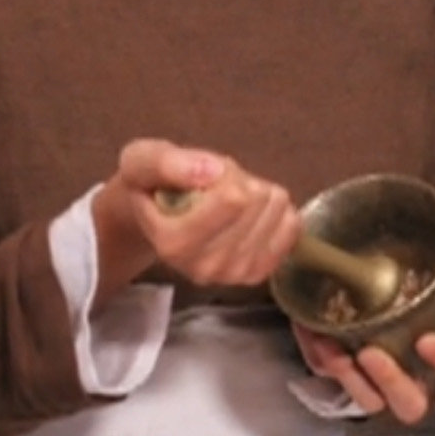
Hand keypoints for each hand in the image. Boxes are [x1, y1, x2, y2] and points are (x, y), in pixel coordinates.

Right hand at [98, 138, 300, 289]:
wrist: (154, 217)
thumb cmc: (148, 186)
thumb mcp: (142, 161)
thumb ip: (168, 164)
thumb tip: (211, 171)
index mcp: (174, 244)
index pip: (233, 198)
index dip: (224, 171)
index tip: (202, 176)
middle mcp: (204, 267)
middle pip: (256, 202)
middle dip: (240, 182)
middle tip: (214, 189)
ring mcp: (234, 274)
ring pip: (276, 212)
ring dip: (257, 195)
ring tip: (228, 202)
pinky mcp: (257, 273)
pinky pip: (291, 228)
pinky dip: (277, 210)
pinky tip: (251, 213)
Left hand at [293, 246, 434, 423]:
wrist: (372, 288)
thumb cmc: (414, 287)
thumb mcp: (433, 268)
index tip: (427, 340)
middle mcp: (414, 380)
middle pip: (412, 406)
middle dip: (391, 382)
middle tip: (371, 353)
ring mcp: (379, 387)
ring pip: (370, 404)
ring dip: (352, 381)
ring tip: (334, 350)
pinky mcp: (348, 381)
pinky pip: (334, 384)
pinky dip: (326, 363)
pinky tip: (317, 337)